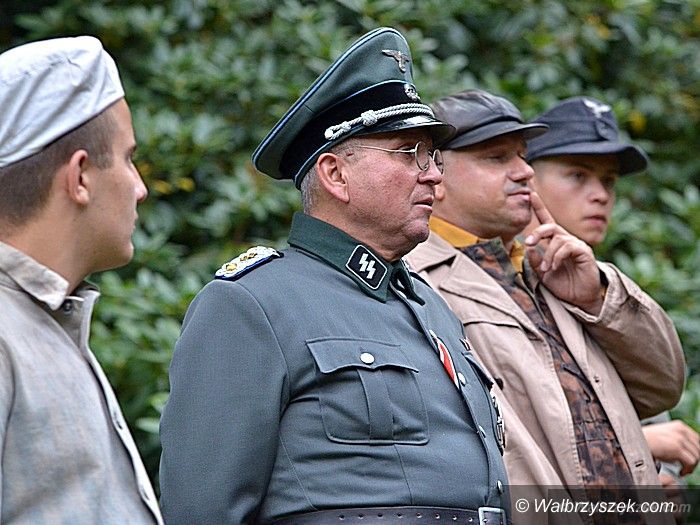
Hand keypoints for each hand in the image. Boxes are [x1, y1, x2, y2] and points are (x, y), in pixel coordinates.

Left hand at [524, 192, 603, 313]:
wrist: (580, 298)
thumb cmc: (563, 284)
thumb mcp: (542, 273)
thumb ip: (534, 261)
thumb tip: (528, 248)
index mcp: (554, 242)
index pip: (546, 221)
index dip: (538, 207)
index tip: (530, 193)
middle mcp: (565, 240)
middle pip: (550, 226)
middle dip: (537, 232)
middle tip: (528, 242)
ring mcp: (575, 245)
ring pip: (557, 239)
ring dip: (547, 254)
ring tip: (546, 268)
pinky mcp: (583, 251)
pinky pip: (567, 247)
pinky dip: (556, 257)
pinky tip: (554, 267)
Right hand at [643, 420, 699, 475]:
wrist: (634, 441)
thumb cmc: (646, 441)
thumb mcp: (665, 436)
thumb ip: (677, 439)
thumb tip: (688, 451)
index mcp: (679, 425)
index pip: (697, 440)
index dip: (695, 452)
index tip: (689, 461)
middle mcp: (681, 430)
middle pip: (698, 449)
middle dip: (694, 460)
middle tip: (685, 468)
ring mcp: (680, 438)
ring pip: (696, 457)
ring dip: (691, 467)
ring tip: (682, 471)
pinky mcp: (677, 448)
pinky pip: (691, 462)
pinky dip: (687, 470)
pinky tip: (680, 472)